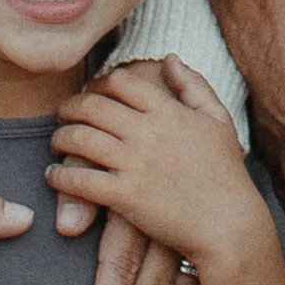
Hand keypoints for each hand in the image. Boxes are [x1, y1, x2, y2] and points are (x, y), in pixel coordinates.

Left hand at [45, 62, 270, 284]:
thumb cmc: (227, 174)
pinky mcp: (126, 197)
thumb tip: (169, 58)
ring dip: (60, 138)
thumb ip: (193, 85)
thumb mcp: (218, 120)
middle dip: (70, 108)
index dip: (99, 84)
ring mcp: (136, 164)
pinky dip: (61, 175)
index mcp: (169, 111)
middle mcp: (149, 132)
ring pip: (81, 139)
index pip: (120, 82)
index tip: (91, 94)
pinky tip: (54, 175)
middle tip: (62, 115)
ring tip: (56, 143)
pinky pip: (81, 179)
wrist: (230, 226)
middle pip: (93, 106)